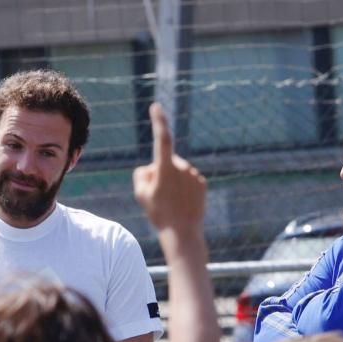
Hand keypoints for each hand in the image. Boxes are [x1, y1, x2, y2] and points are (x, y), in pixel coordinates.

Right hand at [132, 103, 206, 239]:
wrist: (182, 233)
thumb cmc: (158, 213)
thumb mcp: (140, 193)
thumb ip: (142, 173)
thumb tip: (153, 167)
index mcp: (165, 168)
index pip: (162, 139)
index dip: (158, 121)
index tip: (156, 107)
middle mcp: (182, 167)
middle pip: (165, 162)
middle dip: (161, 172)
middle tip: (159, 196)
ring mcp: (193, 174)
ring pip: (177, 171)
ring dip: (173, 181)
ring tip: (172, 203)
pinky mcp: (202, 182)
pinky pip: (188, 179)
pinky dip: (184, 188)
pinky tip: (183, 202)